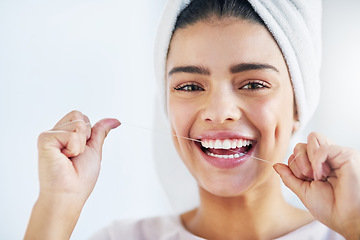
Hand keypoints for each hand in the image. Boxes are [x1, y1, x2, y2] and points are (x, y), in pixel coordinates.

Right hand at [25, 110, 119, 239]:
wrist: (69, 193)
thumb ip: (100, 131)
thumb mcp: (95, 149)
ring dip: (80, 144)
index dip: (89, 133)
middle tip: (75, 154)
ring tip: (69, 158)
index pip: (82, 117)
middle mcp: (56, 133)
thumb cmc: (80, 178)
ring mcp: (49, 135)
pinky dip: (74, 148)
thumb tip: (115, 120)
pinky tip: (63, 158)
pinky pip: (71, 134)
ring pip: (78, 123)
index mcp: (66, 135)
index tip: (81, 151)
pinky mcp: (44, 139)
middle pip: (79, 115)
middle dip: (86, 135)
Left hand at [274, 132, 359, 239]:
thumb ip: (289, 177)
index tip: (303, 180)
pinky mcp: (346, 154)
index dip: (293, 165)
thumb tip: (275, 165)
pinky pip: (322, 147)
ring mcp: (336, 154)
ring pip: (312, 138)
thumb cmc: (329, 207)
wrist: (345, 218)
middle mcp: (327, 157)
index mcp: (317, 164)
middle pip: (301, 144)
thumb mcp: (302, 190)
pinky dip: (317, 161)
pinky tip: (322, 175)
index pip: (296, 151)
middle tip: (308, 178)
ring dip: (307, 159)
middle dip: (297, 162)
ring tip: (317, 176)